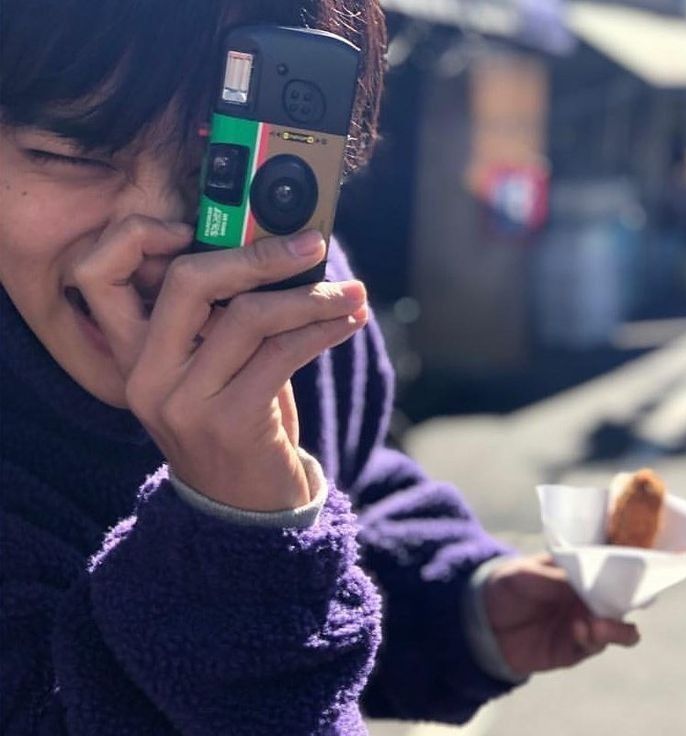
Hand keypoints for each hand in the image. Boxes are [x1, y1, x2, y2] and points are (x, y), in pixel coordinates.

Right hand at [72, 216, 366, 511]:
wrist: (243, 511)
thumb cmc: (236, 427)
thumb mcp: (215, 369)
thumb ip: (223, 318)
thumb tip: (274, 254)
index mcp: (131, 354)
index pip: (101, 275)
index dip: (142, 236)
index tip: (212, 225)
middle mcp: (145, 375)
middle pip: (190, 281)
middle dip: (259, 254)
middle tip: (311, 246)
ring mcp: (184, 402)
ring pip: (250, 315)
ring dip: (313, 298)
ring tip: (351, 295)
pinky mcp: (231, 421)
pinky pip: (283, 352)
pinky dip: (323, 329)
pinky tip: (347, 323)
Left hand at [483, 554, 639, 675]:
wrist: (483, 622)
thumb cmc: (507, 586)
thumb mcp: (526, 574)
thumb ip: (555, 578)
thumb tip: (586, 582)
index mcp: (579, 571)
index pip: (612, 568)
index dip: (627, 570)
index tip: (635, 571)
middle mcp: (588, 597)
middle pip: (623, 600)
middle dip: (625, 603)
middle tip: (613, 605)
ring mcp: (585, 622)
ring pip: (618, 627)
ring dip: (614, 628)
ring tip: (596, 625)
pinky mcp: (576, 648)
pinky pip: (595, 646)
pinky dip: (594, 640)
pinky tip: (580, 631)